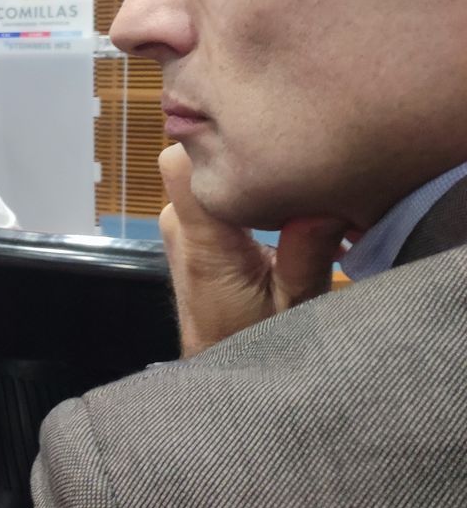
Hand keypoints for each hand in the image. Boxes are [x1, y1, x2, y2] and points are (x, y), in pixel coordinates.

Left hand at [158, 143, 345, 356]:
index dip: (214, 139)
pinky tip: (280, 204)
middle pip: (200, 159)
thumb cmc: (253, 344)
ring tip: (293, 183)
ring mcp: (181, 226)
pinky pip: (211, 191)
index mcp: (203, 240)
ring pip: (208, 172)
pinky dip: (243, 190)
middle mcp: (181, 225)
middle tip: (294, 162)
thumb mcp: (294, 307)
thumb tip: (328, 202)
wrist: (216, 368)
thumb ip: (308, 254)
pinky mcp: (191, 230)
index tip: (262, 139)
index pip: (180, 163)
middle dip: (243, 154)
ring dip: (246, 174)